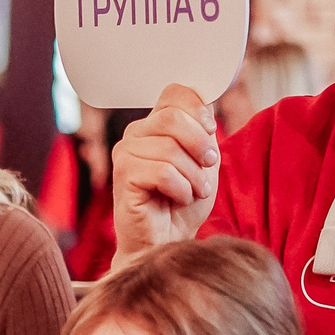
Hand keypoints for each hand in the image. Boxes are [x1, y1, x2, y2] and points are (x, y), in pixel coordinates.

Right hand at [110, 84, 220, 260]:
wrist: (168, 241)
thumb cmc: (183, 204)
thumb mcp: (203, 159)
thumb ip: (203, 129)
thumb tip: (208, 102)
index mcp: (154, 125)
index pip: (175, 93)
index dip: (198, 109)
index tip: (211, 131)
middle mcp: (135, 135)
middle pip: (172, 117)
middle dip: (200, 144)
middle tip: (208, 166)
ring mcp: (125, 155)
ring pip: (170, 148)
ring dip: (193, 175)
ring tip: (195, 191)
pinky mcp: (123, 177)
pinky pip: (162, 172)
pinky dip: (181, 189)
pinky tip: (179, 199)